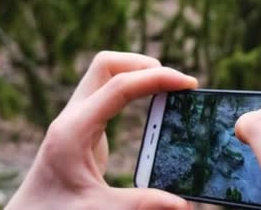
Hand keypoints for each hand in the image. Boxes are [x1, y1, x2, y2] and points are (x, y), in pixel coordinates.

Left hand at [7, 51, 196, 209]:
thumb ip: (141, 204)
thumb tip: (183, 204)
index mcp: (74, 130)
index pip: (119, 86)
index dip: (156, 79)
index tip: (188, 83)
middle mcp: (73, 116)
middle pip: (107, 65)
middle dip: (144, 65)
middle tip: (176, 82)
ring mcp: (76, 118)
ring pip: (105, 73)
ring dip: (137, 73)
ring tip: (168, 88)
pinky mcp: (82, 126)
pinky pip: (108, 92)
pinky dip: (132, 89)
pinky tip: (151, 103)